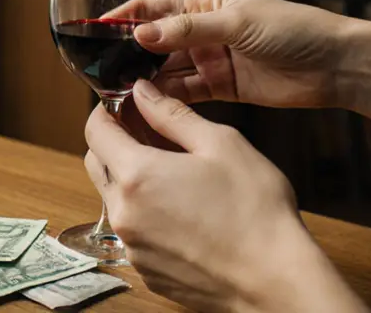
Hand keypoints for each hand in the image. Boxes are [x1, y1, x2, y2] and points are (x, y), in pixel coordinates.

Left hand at [84, 81, 367, 311]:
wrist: (275, 280)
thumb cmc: (255, 209)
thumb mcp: (221, 144)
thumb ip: (173, 114)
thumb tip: (142, 92)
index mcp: (137, 175)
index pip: (95, 131)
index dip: (107, 112)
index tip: (125, 105)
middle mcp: (124, 213)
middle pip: (97, 165)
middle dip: (115, 143)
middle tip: (151, 135)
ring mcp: (133, 247)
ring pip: (115, 200)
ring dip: (132, 181)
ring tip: (175, 175)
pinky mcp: (147, 271)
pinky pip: (134, 232)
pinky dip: (147, 216)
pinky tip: (184, 212)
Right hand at [114, 0, 351, 108]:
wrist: (334, 64)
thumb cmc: (292, 29)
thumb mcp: (236, 22)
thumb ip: (187, 29)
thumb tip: (142, 34)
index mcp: (206, 1)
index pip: (153, 6)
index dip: (124, 18)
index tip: (94, 32)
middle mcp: (203, 29)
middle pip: (155, 41)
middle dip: (128, 54)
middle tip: (99, 71)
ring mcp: (211, 59)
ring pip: (166, 70)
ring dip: (143, 80)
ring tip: (114, 93)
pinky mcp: (221, 87)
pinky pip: (184, 93)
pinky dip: (165, 100)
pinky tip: (144, 107)